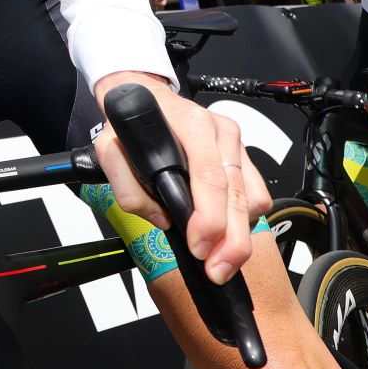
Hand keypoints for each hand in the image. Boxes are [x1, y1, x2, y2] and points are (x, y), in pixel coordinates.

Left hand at [91, 72, 269, 283]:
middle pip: (237, 193)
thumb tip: (163, 219)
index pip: (209, 176)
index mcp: (192, 125)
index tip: (199, 247)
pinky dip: (247, 220)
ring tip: (222, 262)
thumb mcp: (110, 149)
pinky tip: (230, 234)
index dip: (209, 217)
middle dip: (231, 240)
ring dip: (241, 235)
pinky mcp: (243, 157)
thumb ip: (128, 187)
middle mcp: (220, 132)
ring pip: (251, 197)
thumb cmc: (131, 124)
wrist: (145, 97)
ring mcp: (236, 144)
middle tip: (218, 271)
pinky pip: (256, 194)